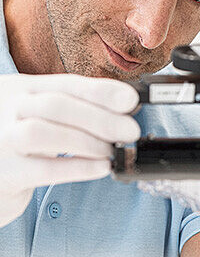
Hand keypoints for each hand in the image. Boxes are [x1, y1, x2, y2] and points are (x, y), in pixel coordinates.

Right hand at [0, 74, 140, 227]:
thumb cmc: (19, 145)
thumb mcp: (39, 116)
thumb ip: (72, 110)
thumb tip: (122, 111)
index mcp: (20, 89)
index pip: (64, 84)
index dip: (100, 91)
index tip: (131, 100)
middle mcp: (6, 108)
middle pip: (56, 105)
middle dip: (101, 118)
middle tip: (130, 130)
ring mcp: (0, 140)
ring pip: (45, 133)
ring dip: (88, 141)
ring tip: (112, 151)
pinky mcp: (3, 172)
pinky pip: (43, 169)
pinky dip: (78, 168)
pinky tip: (101, 168)